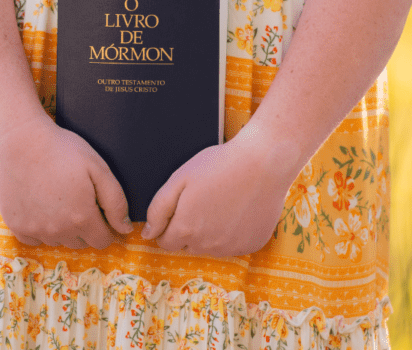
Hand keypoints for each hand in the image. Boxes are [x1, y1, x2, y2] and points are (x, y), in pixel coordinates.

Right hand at [0, 114, 135, 248]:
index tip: (100, 211)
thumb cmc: (62, 150)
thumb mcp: (98, 168)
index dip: (106, 227)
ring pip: (58, 241)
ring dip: (62, 228)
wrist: (18, 140)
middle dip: (84, 227)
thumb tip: (124, 228)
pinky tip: (39, 206)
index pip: (103, 241)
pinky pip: (34, 239)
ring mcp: (35, 230)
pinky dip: (39, 228)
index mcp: (82, 218)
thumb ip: (115, 201)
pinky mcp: (16, 225)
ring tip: (58, 199)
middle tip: (78, 200)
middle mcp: (59, 231)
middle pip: (80, 242)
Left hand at [140, 132, 295, 256]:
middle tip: (203, 201)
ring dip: (211, 233)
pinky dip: (234, 233)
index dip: (168, 226)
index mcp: (186, 229)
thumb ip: (158, 210)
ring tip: (222, 203)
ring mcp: (232, 247)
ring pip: (211, 247)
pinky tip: (239, 210)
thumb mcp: (179, 179)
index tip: (181, 208)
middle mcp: (207, 245)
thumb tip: (148, 234)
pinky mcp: (252, 244)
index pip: (166, 242)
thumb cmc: (219, 165)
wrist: (263, 163)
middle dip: (189, 229)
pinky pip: (234, 245)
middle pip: (188, 245)